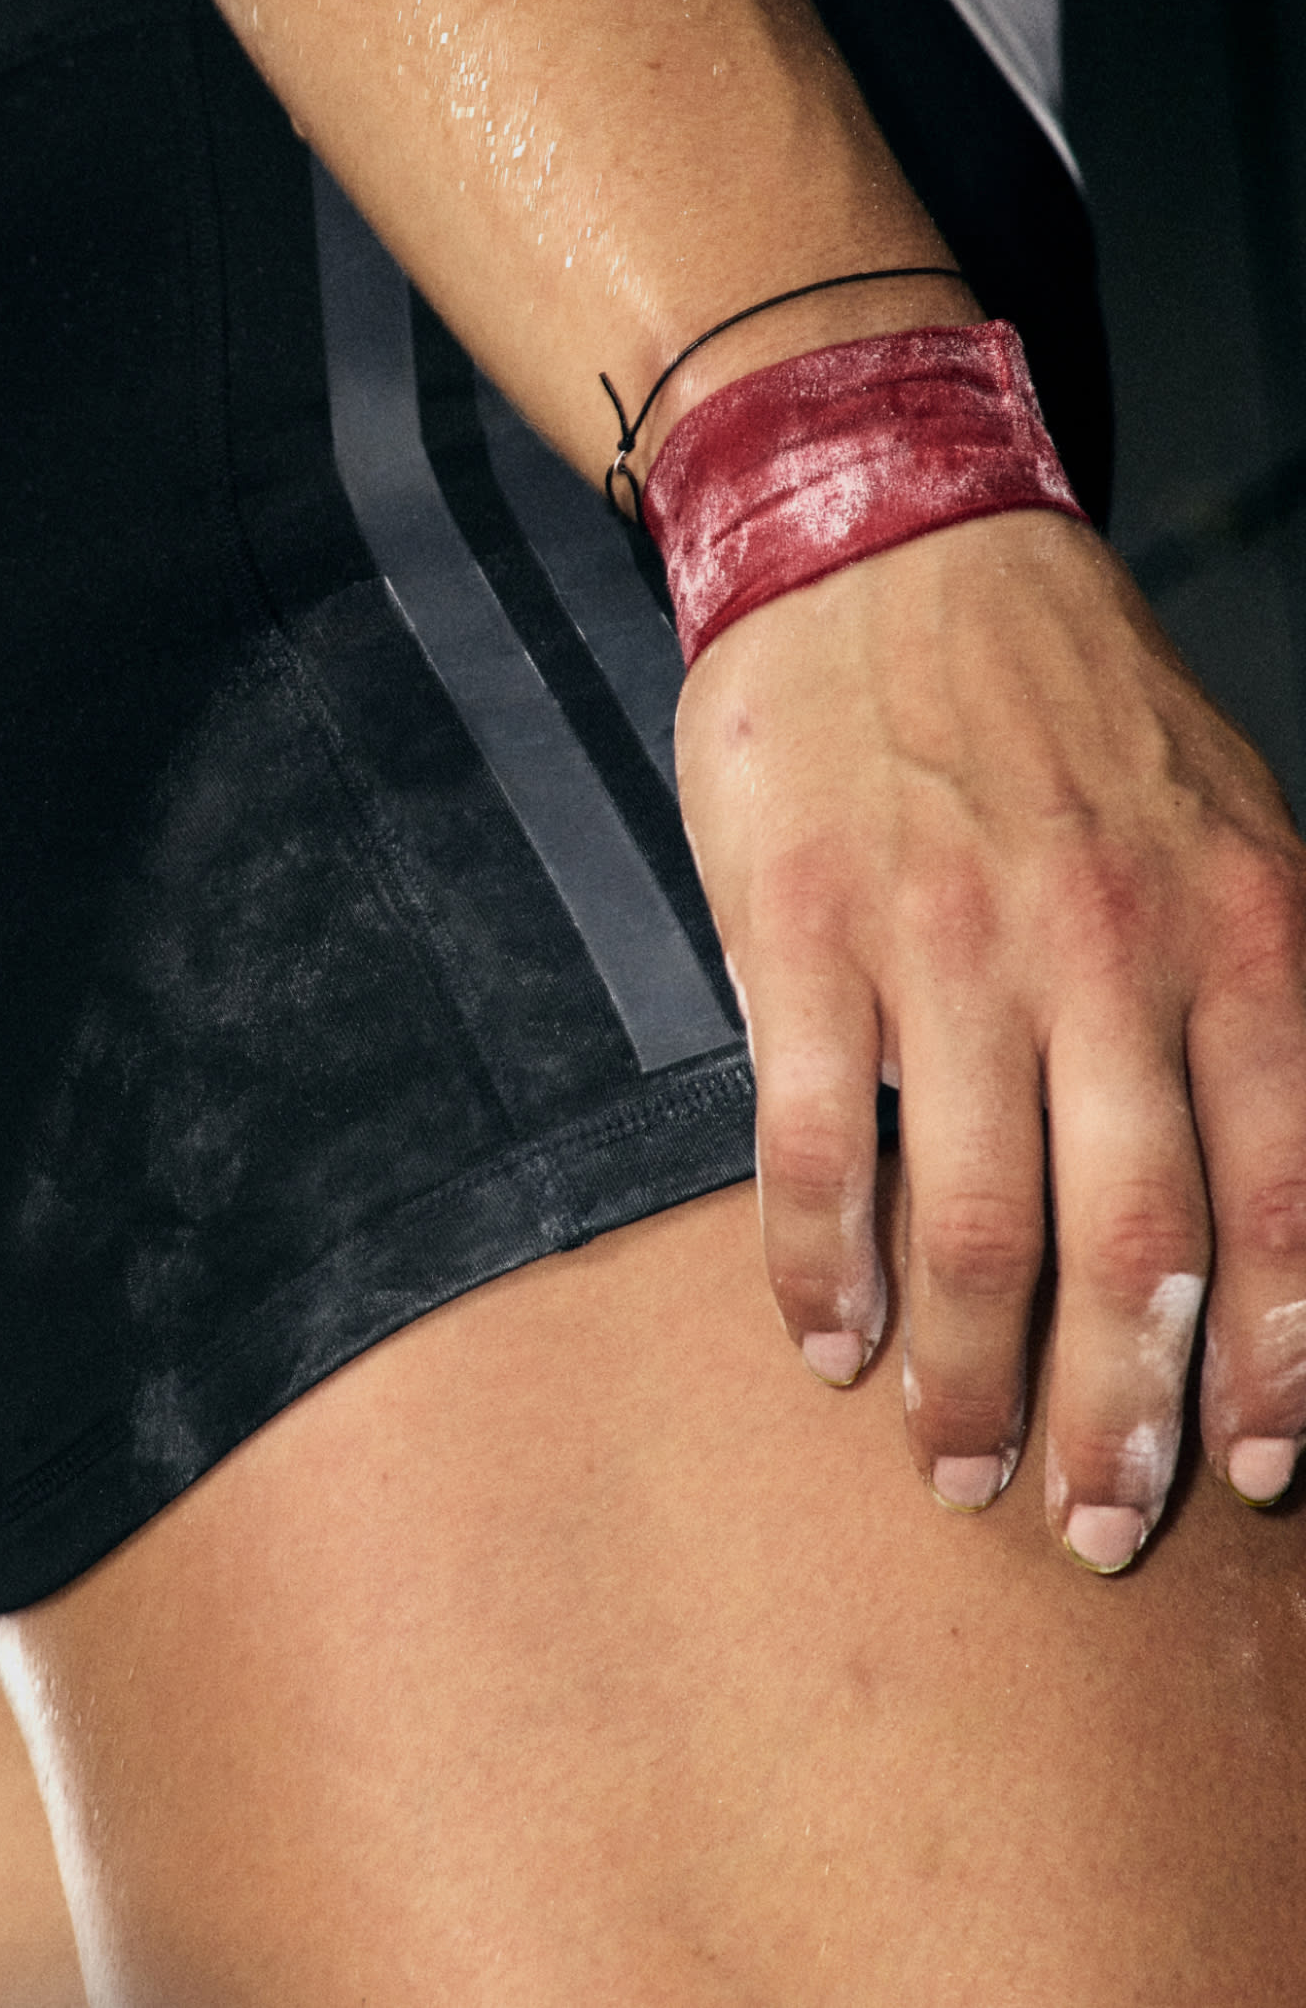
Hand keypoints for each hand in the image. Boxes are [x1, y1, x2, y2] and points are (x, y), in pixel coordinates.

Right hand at [674, 506, 1305, 1568]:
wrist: (888, 534)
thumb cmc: (1070, 699)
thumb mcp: (1229, 822)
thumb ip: (1260, 995)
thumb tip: (1287, 1205)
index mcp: (1237, 925)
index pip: (1285, 1198)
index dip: (1272, 1365)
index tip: (1250, 1473)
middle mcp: (1108, 946)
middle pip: (1133, 1249)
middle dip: (1120, 1425)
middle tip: (1094, 1528)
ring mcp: (948, 939)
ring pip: (973, 1226)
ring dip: (965, 1382)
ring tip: (957, 1463)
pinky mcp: (805, 929)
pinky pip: (817, 1148)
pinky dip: (820, 1274)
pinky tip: (826, 1339)